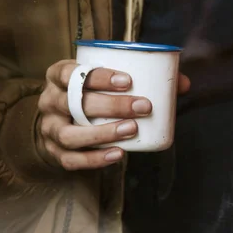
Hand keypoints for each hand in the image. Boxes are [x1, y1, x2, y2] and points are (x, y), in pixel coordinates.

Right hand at [37, 59, 190, 170]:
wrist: (58, 121)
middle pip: (74, 102)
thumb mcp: (105, 80)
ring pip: (70, 133)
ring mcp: (49, 128)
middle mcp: (49, 101)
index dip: (98, 76)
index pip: (71, 73)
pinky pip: (71, 159)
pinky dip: (95, 159)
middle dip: (111, 105)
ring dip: (102, 133)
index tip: (128, 80)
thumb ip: (143, 78)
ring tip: (131, 129)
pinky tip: (118, 154)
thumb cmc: (90, 94)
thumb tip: (183, 84)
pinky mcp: (54, 152)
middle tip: (143, 106)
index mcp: (58, 77)